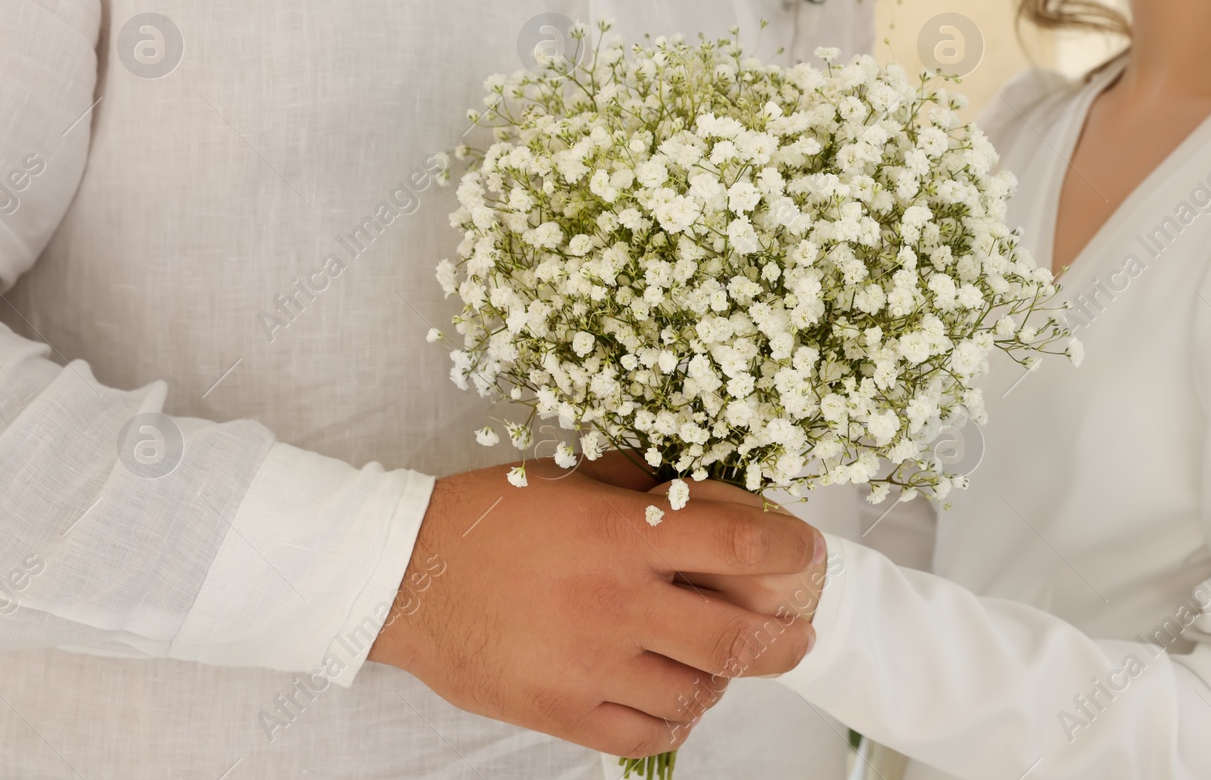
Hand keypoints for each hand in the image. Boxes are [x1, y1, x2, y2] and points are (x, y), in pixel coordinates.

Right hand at [368, 461, 824, 758]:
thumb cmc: (486, 516)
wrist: (402, 574)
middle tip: (800, 635)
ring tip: (724, 663)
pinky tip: (678, 700)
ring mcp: (590, 664)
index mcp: (621, 533)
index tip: (808, 554)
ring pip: (699, 692)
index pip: (740, 546)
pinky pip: (649, 733)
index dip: (792, 552)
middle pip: (739, 637)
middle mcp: (616, 602)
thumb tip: (704, 491)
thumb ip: (640, 485)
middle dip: (788, 640)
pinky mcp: (562, 712)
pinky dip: (678, 720)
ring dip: (726, 679)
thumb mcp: (567, 476)